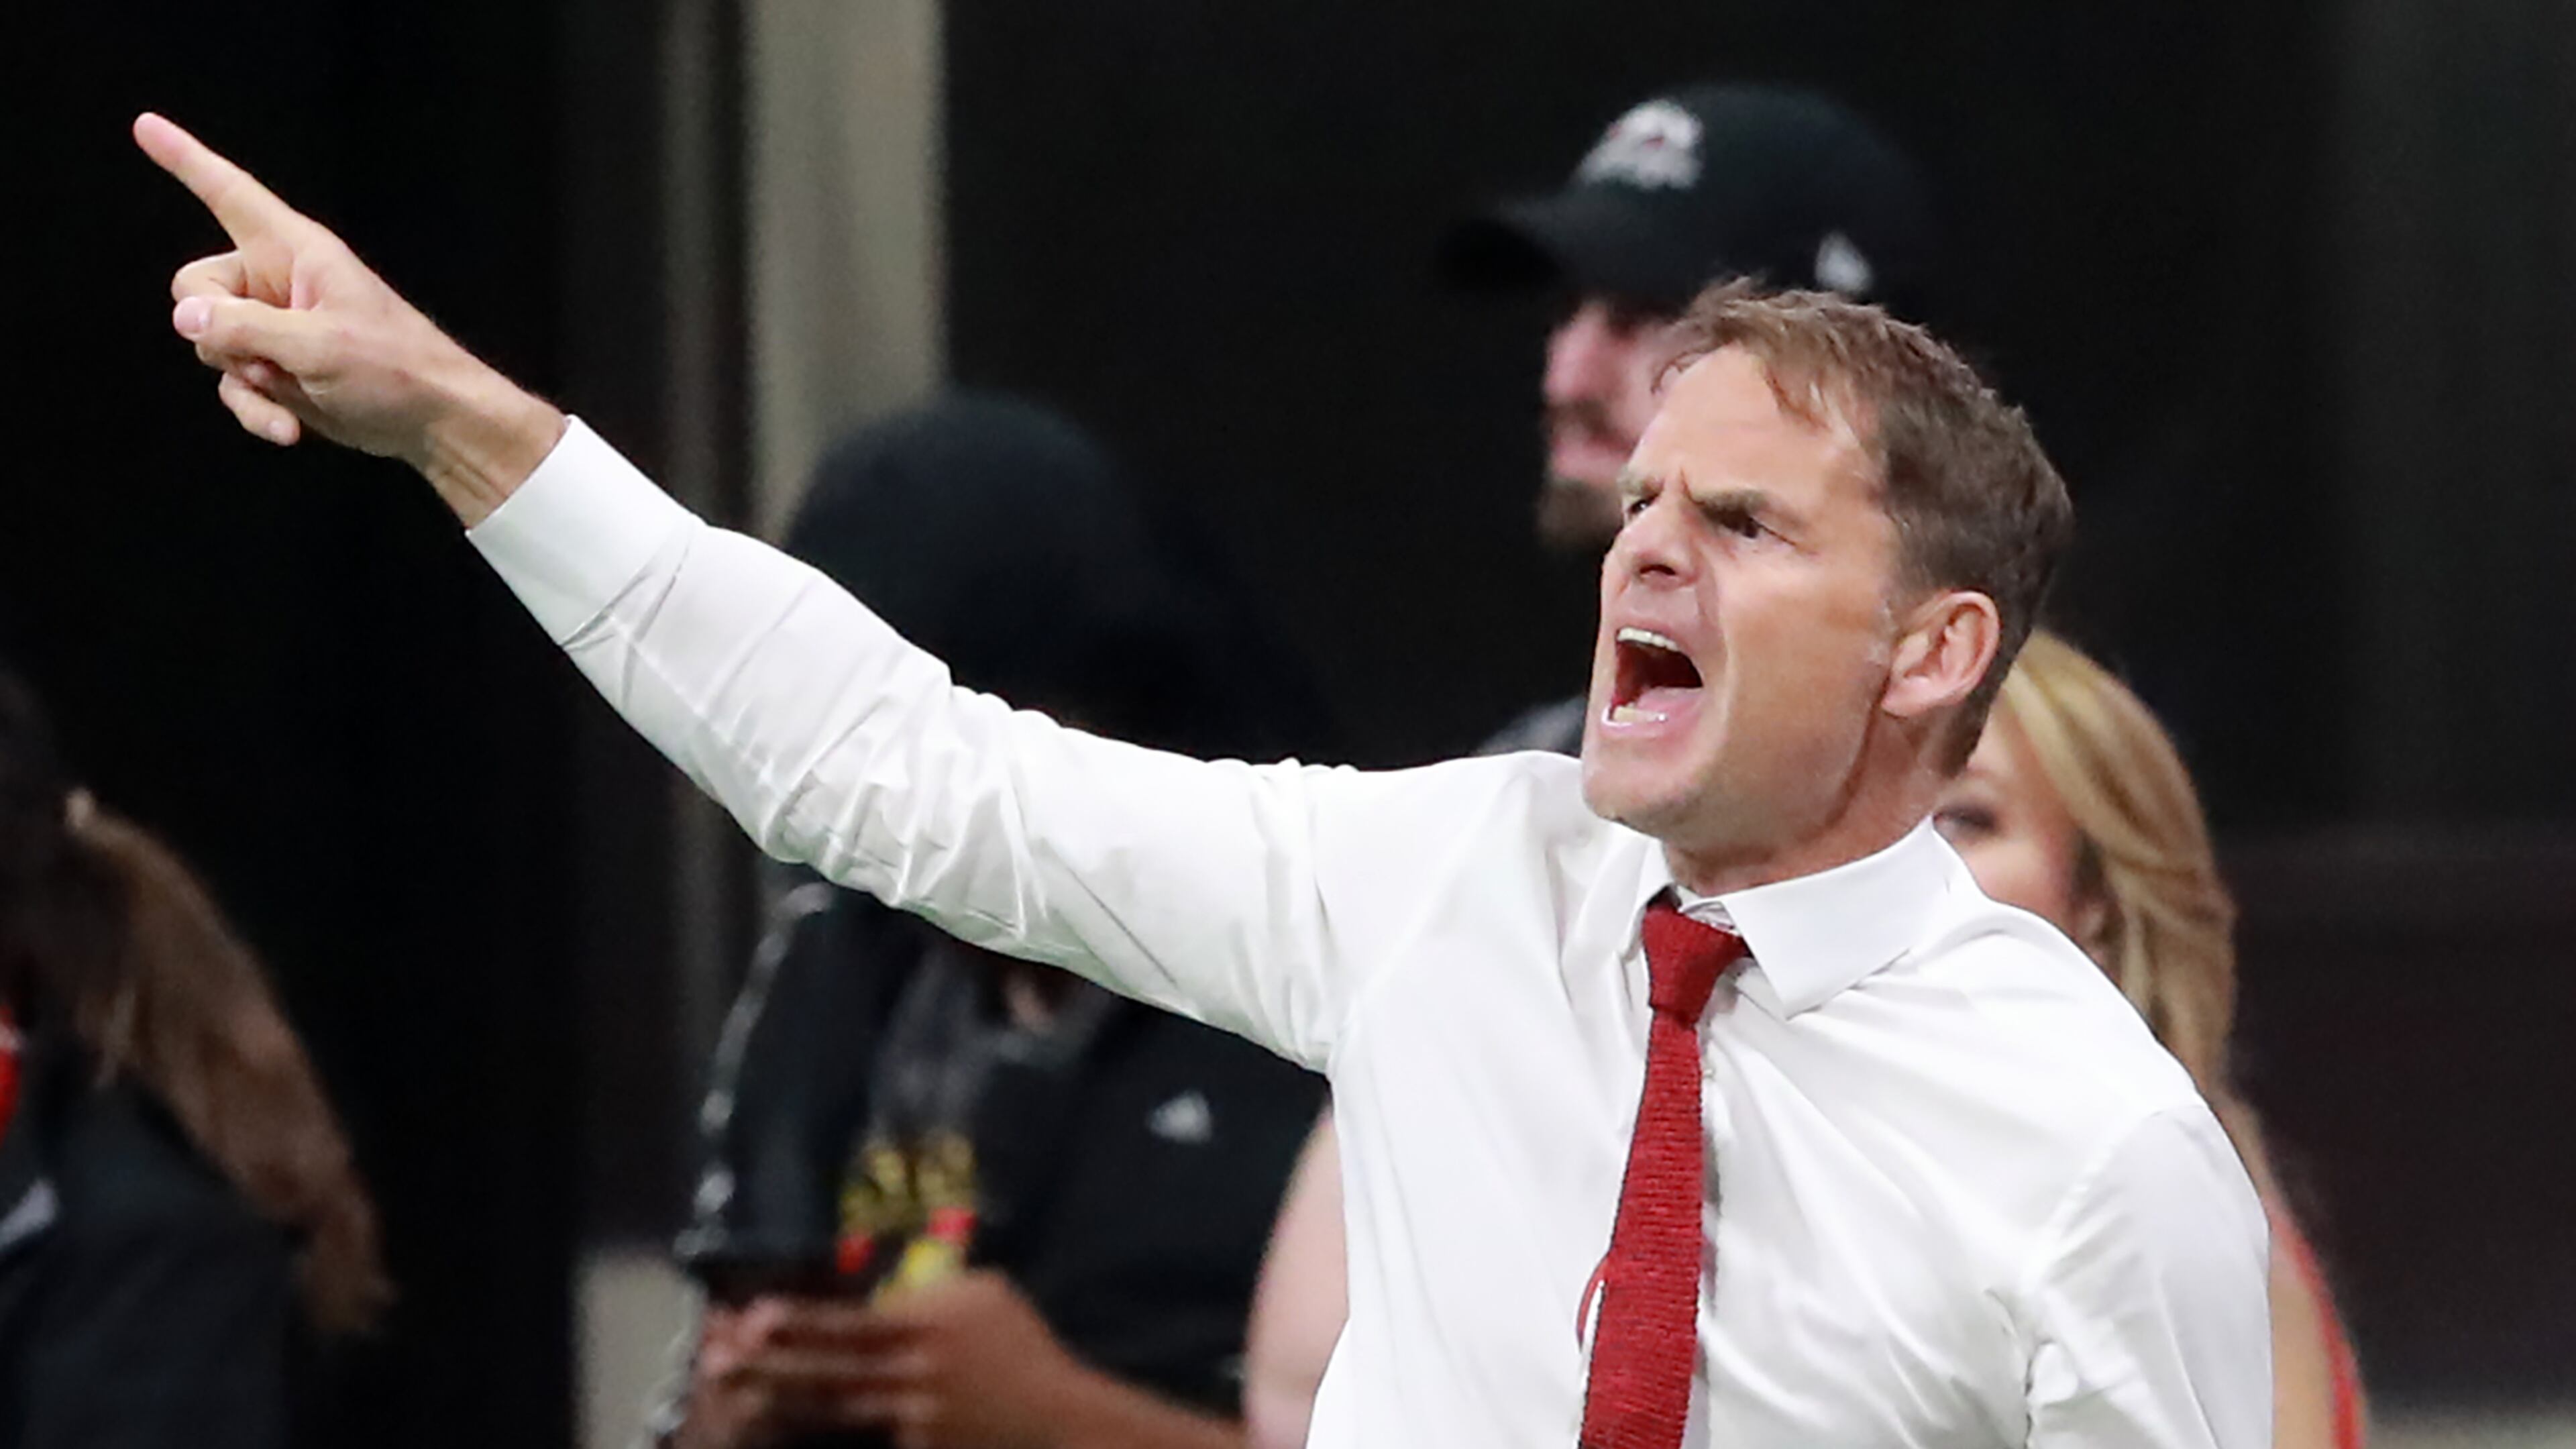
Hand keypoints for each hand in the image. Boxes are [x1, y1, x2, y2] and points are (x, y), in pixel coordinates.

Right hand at [132, 113, 563, 523]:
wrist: (433, 421)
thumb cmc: (395, 368)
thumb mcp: (318, 346)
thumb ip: (245, 328)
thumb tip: (186, 317)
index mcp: (294, 251)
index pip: (229, 194)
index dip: (185, 160)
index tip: (145, 126)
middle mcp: (277, 281)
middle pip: (195, 288)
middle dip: (215, 330)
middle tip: (265, 356)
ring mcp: (274, 326)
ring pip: (208, 341)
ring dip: (242, 377)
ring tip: (292, 388)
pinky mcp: (277, 367)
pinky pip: (233, 382)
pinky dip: (254, 408)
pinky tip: (288, 429)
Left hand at [682, 1275, 1088, 1448]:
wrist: (1055, 1417)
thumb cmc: (1020, 1345)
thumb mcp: (984, 1294)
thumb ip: (932, 1291)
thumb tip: (887, 1295)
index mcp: (924, 1324)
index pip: (848, 1323)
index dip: (799, 1322)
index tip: (755, 1316)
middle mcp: (909, 1370)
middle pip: (826, 1368)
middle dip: (767, 1365)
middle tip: (716, 1364)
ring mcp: (910, 1415)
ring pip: (833, 1408)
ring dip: (782, 1400)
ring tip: (737, 1400)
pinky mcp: (917, 1447)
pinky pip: (864, 1435)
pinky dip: (829, 1431)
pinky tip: (792, 1427)